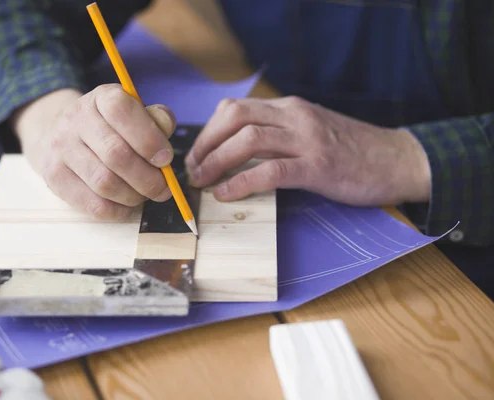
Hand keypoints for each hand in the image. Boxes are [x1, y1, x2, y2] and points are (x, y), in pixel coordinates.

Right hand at [11, 85, 176, 219]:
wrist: (63, 135)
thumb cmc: (111, 127)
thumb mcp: (134, 113)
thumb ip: (156, 120)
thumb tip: (165, 129)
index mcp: (100, 98)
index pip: (122, 111)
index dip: (149, 138)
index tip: (166, 159)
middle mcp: (76, 119)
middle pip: (116, 154)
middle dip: (148, 178)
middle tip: (163, 188)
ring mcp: (61, 149)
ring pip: (105, 183)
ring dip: (134, 196)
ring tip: (144, 195)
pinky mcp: (54, 177)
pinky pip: (93, 204)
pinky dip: (118, 210)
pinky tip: (127, 205)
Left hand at [185, 96, 430, 206]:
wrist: (397, 160)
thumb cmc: (350, 151)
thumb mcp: (310, 131)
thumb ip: (278, 134)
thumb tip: (236, 152)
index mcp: (290, 108)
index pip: (235, 109)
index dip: (208, 131)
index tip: (197, 154)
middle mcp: (295, 117)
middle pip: (235, 118)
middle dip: (206, 144)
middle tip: (193, 169)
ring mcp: (307, 140)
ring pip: (248, 140)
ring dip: (216, 162)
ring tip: (203, 182)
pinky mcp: (318, 166)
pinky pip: (270, 170)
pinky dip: (242, 182)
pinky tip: (227, 193)